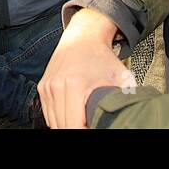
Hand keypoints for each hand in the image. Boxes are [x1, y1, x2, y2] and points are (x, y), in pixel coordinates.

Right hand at [38, 9, 135, 128]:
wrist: (85, 36)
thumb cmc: (103, 58)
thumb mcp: (121, 79)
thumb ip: (121, 102)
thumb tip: (125, 119)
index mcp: (74, 85)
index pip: (74, 127)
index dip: (87, 132)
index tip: (94, 127)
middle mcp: (56, 85)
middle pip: (62, 127)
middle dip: (78, 130)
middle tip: (90, 124)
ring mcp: (47, 86)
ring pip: (54, 123)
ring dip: (67, 126)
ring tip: (83, 120)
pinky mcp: (43, 87)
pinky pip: (49, 114)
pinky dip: (60, 119)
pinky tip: (73, 114)